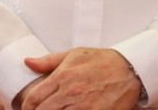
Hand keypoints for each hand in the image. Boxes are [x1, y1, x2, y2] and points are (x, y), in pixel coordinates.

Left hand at [20, 47, 142, 109]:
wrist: (131, 70)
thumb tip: (28, 62)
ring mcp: (83, 106)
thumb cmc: (103, 61)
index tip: (28, 108)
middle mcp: (70, 92)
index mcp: (63, 76)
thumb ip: (49, 61)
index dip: (26, 106)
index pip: (34, 97)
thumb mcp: (75, 54)